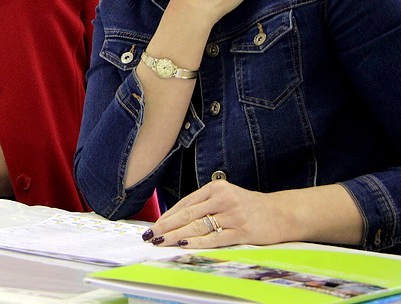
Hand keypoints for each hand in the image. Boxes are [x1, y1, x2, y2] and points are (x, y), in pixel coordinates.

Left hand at [142, 181, 293, 248]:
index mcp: (216, 188)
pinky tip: (184, 245)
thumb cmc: (249, 207)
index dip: (168, 215)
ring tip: (162, 242)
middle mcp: (223, 198)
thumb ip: (205, 204)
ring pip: (198, 226)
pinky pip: (214, 238)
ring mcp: (232, 214)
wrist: (282, 213)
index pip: (185, 203)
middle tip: (151, 235)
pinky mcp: (242, 230)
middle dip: (166, 226)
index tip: (154, 225)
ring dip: (176, 235)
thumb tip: (176, 219)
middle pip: (188, 214)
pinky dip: (197, 242)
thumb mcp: (226, 197)